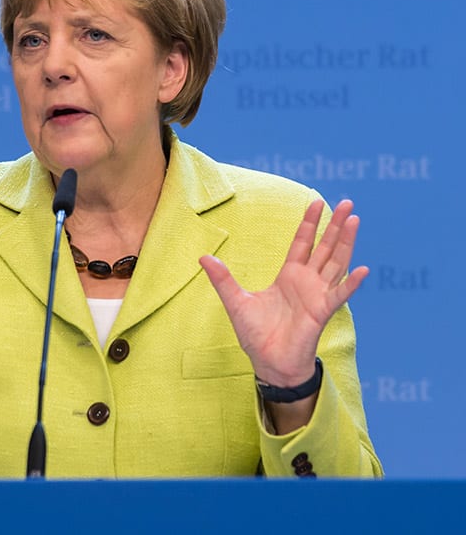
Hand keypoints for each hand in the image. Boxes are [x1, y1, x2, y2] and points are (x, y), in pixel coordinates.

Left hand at [199, 199, 368, 386]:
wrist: (268, 362)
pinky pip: (339, 295)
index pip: (302, 243)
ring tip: (355, 220)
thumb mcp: (235, 301)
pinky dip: (351, 283)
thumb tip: (203, 257)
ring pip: (336, 263)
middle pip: (324, 247)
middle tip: (346, 202)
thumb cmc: (256, 334)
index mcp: (289, 276)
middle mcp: (307, 282)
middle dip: (335, 225)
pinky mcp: (322, 312)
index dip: (310, 223)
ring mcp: (317, 295)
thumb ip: (222, 279)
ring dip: (346, 242)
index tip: (317, 202)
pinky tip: (362, 269)